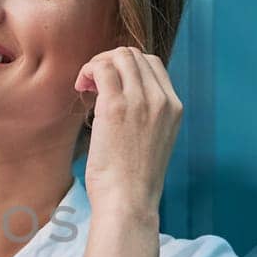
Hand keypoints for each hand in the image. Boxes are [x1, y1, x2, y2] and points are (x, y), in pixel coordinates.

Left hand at [74, 46, 181, 214]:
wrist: (129, 201)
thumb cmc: (133, 179)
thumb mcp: (152, 141)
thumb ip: (146, 115)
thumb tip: (120, 96)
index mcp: (174, 107)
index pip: (152, 64)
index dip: (126, 66)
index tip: (109, 84)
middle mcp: (162, 99)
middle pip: (134, 55)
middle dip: (110, 61)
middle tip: (93, 84)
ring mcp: (141, 100)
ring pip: (119, 56)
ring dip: (97, 64)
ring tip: (86, 86)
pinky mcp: (116, 106)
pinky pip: (102, 68)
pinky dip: (88, 70)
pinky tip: (81, 87)